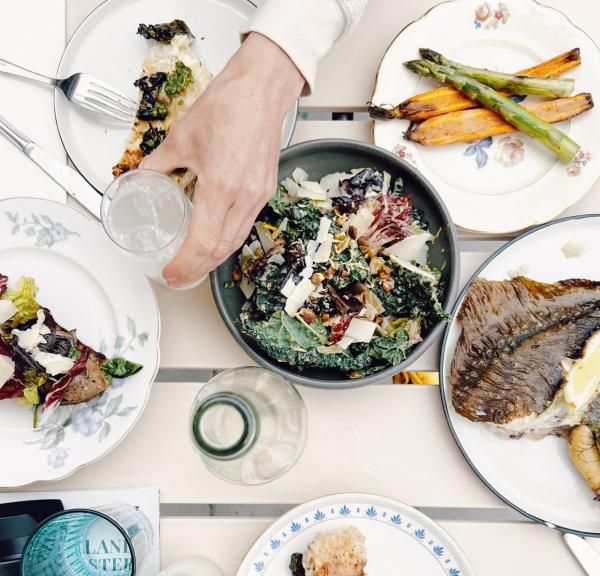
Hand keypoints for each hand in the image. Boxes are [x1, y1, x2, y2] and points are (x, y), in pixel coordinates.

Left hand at [141, 32, 303, 286]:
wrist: (259, 92)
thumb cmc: (228, 107)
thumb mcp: (181, 138)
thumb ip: (157, 164)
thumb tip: (140, 179)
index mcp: (221, 187)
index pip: (202, 242)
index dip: (184, 265)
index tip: (170, 273)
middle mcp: (244, 197)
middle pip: (221, 250)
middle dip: (198, 269)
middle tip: (179, 277)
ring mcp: (258, 196)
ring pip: (236, 241)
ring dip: (214, 258)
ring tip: (195, 265)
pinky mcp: (265, 191)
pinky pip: (246, 225)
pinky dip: (228, 240)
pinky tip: (215, 239)